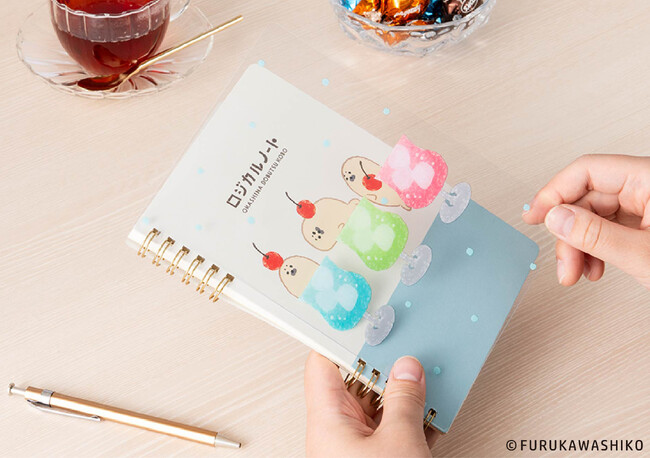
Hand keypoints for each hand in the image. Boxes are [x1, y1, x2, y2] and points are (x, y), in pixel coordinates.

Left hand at [304, 351, 438, 457]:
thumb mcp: (400, 442)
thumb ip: (404, 401)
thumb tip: (407, 371)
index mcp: (326, 421)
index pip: (324, 365)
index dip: (344, 342)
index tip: (368, 328)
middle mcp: (334, 434)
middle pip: (355, 385)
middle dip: (385, 371)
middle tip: (408, 357)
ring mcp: (353, 450)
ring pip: (375, 410)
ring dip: (402, 399)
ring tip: (426, 386)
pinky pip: (387, 432)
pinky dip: (408, 422)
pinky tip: (430, 414)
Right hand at [523, 154, 649, 288]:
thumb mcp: (643, 254)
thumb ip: (596, 234)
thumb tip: (556, 218)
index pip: (587, 171)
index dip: (554, 193)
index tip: (535, 215)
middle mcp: (648, 187)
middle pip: (588, 199)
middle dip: (569, 234)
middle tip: (563, 261)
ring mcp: (649, 206)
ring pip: (595, 217)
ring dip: (579, 247)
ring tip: (577, 271)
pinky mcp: (648, 224)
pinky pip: (610, 229)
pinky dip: (596, 250)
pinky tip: (593, 267)